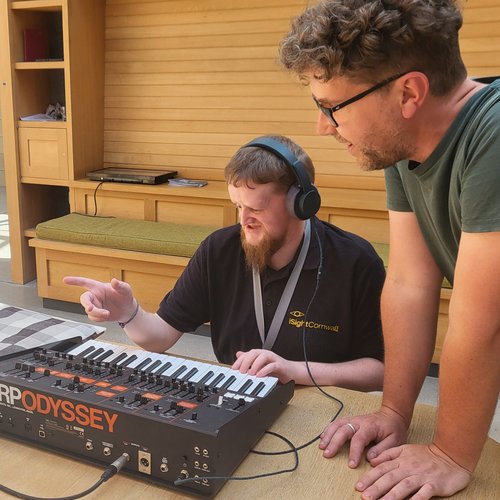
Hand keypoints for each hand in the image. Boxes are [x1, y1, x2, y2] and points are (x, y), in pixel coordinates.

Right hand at [63, 276, 134, 322]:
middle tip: (90, 308)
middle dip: (86, 304)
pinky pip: (92, 317)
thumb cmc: (125, 297)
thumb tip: (115, 281)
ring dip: (97, 313)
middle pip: (84, 299)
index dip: (75, 281)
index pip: (85, 282)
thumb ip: (120, 285)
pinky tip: (106, 316)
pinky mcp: (95, 314)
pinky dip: (98, 318)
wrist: (127, 310)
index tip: (65, 280)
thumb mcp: (126, 290)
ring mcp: (95, 305)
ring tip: (107, 313)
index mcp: (99, 287)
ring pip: (89, 310)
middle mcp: (95, 296)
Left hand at [231, 349, 296, 382]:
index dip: (240, 360)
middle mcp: (266, 354)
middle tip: (241, 372)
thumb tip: (238, 355)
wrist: (292, 372)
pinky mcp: (280, 365)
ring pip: (263, 357)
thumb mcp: (260, 365)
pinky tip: (260, 375)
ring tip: (250, 374)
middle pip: (254, 353)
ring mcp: (274, 359)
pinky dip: (265, 370)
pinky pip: (272, 365)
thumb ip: (250, 360)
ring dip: (255, 365)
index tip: (234, 369)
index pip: (248, 353)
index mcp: (260, 354)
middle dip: (246, 362)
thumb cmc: (276, 368)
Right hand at [319, 406, 406, 467]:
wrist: (392, 415)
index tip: (351, 465)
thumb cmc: (393, 429)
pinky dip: (328, 429)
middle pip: (343, 430)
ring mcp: (353, 419)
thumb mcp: (394, 441)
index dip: (354, 452)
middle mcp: (359, 421)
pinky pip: (336, 423)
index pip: (359, 439)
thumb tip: (369, 458)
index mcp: (370, 426)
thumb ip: (383, 449)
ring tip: (322, 446)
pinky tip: (323, 437)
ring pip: (337, 424)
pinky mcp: (350, 420)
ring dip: (328, 434)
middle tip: (327, 454)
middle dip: (334, 442)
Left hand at [355, 443, 470, 498]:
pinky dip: (416, 499)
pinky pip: (424, 493)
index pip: (382, 469)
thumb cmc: (426, 454)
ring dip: (391, 495)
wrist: (450, 455)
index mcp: (401, 459)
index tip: (358, 486)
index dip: (370, 478)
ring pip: (404, 486)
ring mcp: (421, 476)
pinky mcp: (434, 484)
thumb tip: (372, 460)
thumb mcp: (405, 449)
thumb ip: (388, 454)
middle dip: (376, 488)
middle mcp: (409, 467)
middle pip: (390, 478)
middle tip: (364, 497)